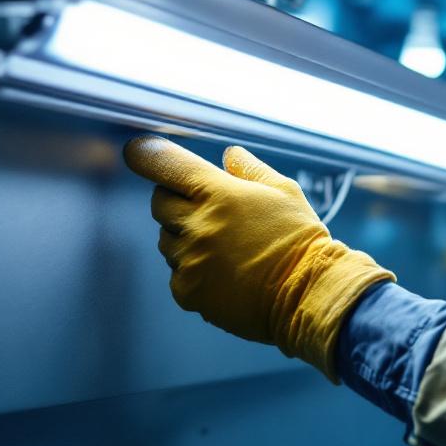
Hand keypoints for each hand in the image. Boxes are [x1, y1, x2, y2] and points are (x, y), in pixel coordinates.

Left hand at [123, 135, 393, 379]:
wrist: (307, 293)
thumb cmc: (300, 240)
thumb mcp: (284, 191)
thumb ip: (250, 170)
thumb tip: (230, 155)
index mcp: (218, 194)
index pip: (163, 164)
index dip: (146, 155)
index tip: (139, 152)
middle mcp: (197, 225)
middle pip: (159, 202)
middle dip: (177, 200)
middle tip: (207, 209)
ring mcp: (189, 261)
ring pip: (166, 239)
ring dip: (184, 237)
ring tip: (223, 246)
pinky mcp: (188, 291)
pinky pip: (176, 272)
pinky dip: (193, 269)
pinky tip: (223, 271)